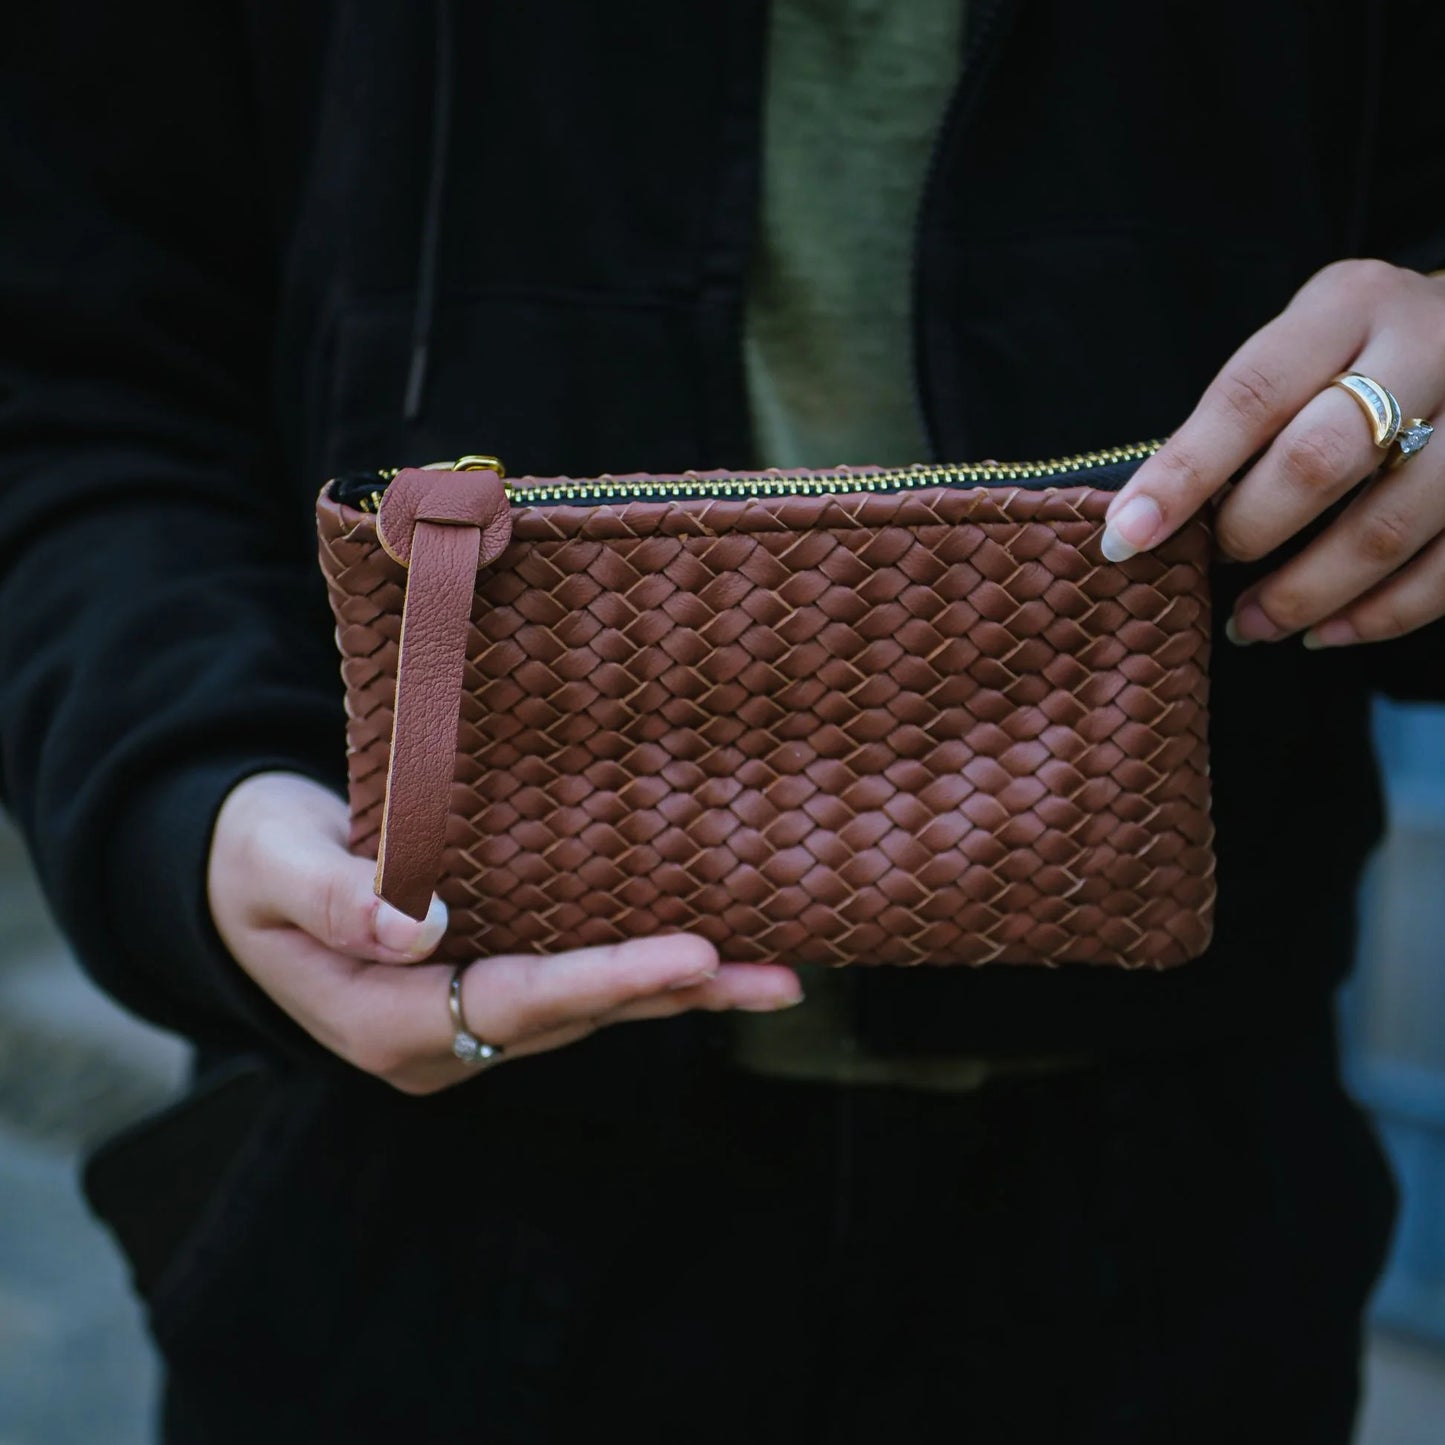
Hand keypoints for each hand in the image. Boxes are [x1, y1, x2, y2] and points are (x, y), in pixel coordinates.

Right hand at [207, 771, 802, 1093]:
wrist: (245, 878)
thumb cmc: (251, 859)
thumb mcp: (272, 863)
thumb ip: (336, 897)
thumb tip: (416, 926)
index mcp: (381, 1019)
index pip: (511, 1002)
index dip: (603, 980)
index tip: (690, 954)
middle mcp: (436, 1039)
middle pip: (572, 1018)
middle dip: (674, 995)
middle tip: (776, 978)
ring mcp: (465, 1024)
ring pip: (587, 1011)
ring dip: (680, 993)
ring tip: (777, 978)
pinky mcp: (486, 991)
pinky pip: (576, 986)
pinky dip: (644, 972)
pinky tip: (712, 960)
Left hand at [1101, 259, 1444, 648]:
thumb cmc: (1363, 349)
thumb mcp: (1304, 341)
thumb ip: (1242, 412)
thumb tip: (1147, 517)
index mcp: (1349, 305)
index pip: (1250, 393)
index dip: (1182, 473)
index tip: (1125, 537)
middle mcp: (1427, 347)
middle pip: (1320, 460)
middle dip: (1249, 530)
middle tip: (1211, 565)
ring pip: (1387, 527)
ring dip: (1306, 593)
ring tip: (1251, 625)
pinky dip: (1378, 615)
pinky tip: (1324, 633)